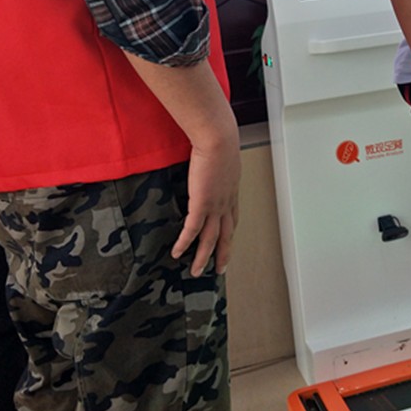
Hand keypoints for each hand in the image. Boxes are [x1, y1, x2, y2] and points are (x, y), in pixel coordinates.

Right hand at [172, 128, 241, 275]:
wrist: (218, 138)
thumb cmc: (220, 139)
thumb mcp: (222, 155)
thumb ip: (216, 163)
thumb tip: (209, 160)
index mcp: (232, 190)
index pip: (232, 217)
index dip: (229, 232)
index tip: (228, 243)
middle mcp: (226, 202)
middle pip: (226, 234)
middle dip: (223, 254)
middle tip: (220, 269)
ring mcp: (215, 205)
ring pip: (210, 239)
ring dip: (203, 257)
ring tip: (196, 272)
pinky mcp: (201, 204)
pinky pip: (192, 230)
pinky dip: (185, 243)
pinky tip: (177, 253)